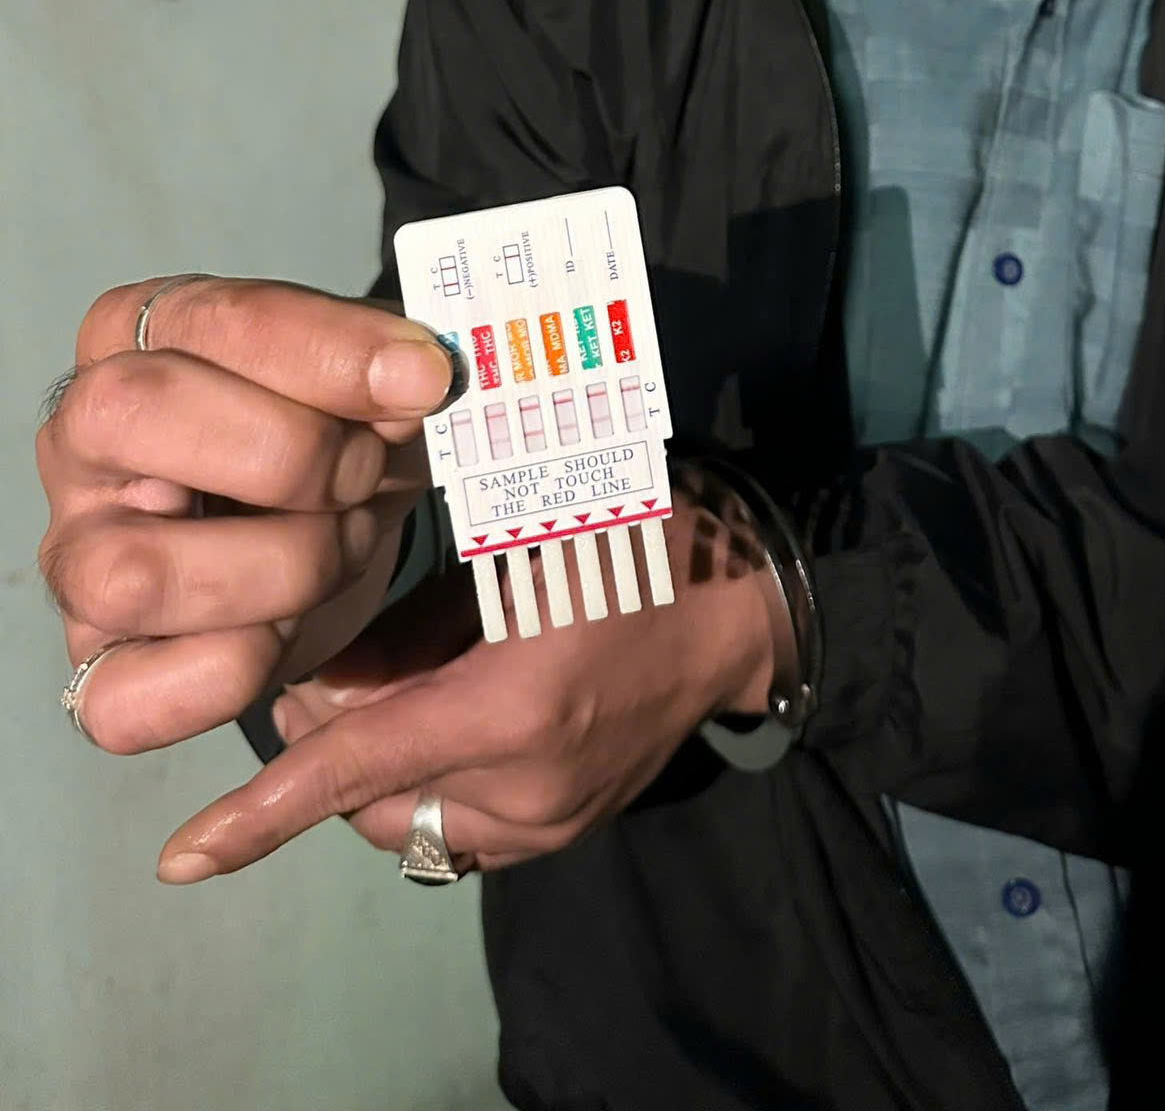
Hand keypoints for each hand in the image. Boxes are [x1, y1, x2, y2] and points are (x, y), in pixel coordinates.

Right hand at [36, 275, 455, 753]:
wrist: (335, 524)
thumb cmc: (338, 429)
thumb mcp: (368, 379)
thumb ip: (384, 370)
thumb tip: (417, 380)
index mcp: (138, 329)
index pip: (216, 320)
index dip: (329, 353)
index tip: (424, 380)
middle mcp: (80, 435)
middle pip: (138, 413)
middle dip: (293, 453)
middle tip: (365, 472)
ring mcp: (75, 554)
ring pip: (130, 572)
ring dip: (281, 567)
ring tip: (338, 545)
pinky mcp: (96, 665)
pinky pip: (123, 700)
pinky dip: (231, 674)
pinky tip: (288, 629)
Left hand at [152, 499, 776, 882]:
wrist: (748, 607)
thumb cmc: (637, 540)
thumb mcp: (515, 545)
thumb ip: (409, 624)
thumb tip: (323, 675)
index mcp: (513, 706)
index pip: (354, 768)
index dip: (261, 812)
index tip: (183, 857)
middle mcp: (529, 786)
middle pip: (371, 807)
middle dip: (328, 756)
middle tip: (331, 673)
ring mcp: (555, 819)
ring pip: (415, 828)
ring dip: (379, 776)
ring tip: (397, 690)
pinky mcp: (572, 827)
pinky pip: (467, 831)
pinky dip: (432, 786)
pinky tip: (450, 716)